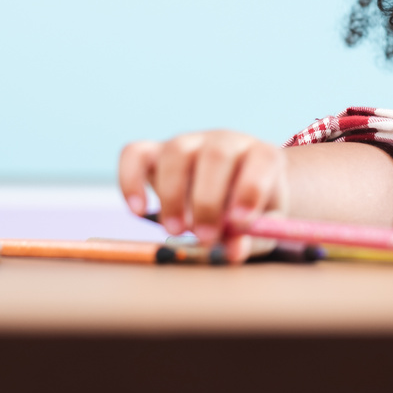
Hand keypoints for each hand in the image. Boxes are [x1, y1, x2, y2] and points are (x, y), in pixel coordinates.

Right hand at [118, 130, 286, 261]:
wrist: (229, 190)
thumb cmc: (249, 211)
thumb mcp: (260, 227)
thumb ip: (251, 238)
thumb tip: (233, 251)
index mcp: (261, 156)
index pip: (262, 158)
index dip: (252, 188)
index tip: (240, 222)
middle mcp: (225, 142)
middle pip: (215, 155)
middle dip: (208, 201)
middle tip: (205, 237)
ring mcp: (189, 142)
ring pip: (175, 152)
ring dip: (173, 194)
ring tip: (176, 231)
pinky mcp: (156, 152)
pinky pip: (135, 153)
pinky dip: (131, 180)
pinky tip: (138, 210)